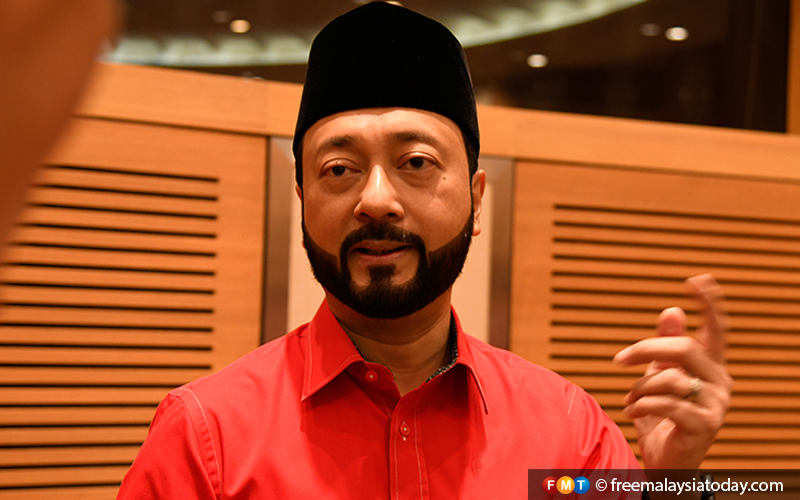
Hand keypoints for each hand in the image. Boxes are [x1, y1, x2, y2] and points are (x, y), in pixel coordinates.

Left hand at [613, 274, 731, 469]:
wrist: (666, 460)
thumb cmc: (662, 416)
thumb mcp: (660, 376)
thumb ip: (666, 346)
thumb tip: (671, 312)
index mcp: (711, 366)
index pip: (717, 330)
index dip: (709, 304)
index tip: (696, 280)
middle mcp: (720, 382)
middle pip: (684, 349)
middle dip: (646, 349)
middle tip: (620, 359)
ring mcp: (715, 405)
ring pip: (670, 378)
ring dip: (639, 387)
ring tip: (630, 398)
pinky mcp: (704, 426)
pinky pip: (665, 404)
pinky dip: (640, 404)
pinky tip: (630, 410)